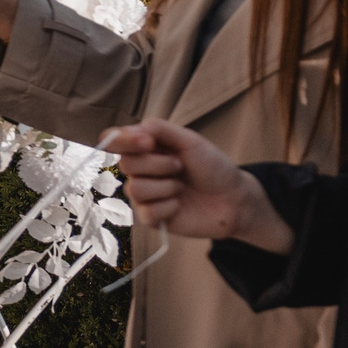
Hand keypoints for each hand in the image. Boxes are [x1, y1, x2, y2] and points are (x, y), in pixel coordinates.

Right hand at [99, 121, 292, 252]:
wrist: (233, 199)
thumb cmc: (213, 167)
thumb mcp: (189, 141)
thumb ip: (159, 129)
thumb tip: (131, 130)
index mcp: (146, 147)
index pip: (114, 140)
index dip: (124, 140)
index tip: (148, 142)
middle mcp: (140, 170)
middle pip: (125, 164)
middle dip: (158, 164)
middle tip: (180, 166)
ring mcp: (144, 195)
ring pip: (134, 189)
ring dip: (165, 187)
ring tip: (181, 187)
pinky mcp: (151, 218)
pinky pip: (146, 212)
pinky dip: (168, 207)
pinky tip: (180, 205)